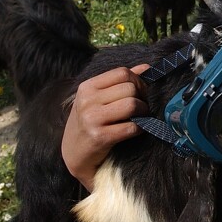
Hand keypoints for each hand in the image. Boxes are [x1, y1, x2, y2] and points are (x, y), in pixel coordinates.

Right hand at [61, 64, 149, 191]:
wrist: (75, 154)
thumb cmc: (90, 122)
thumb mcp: (98, 98)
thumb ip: (120, 81)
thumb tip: (146, 67)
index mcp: (87, 87)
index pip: (122, 72)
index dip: (138, 80)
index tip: (140, 91)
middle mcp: (87, 100)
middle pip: (130, 88)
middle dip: (142, 98)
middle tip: (142, 107)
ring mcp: (91, 119)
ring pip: (132, 104)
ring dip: (143, 112)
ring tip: (140, 117)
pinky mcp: (99, 137)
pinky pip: (131, 127)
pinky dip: (140, 128)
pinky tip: (136, 130)